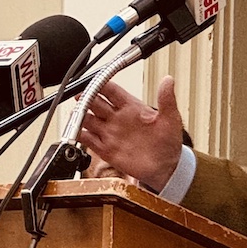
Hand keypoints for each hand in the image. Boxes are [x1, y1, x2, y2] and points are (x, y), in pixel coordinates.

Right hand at [76, 76, 184, 191]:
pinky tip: (77, 132)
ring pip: (89, 120)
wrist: (166, 167)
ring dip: (80, 116)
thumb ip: (166, 99)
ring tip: (76, 114)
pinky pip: (89, 140)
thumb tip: (168, 80)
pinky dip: (80, 135)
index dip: (101, 84)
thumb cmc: (168, 141)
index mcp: (131, 107)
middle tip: (79, 96)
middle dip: (86, 98)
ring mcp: (110, 133)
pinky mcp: (106, 149)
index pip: (112, 91)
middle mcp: (117, 118)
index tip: (94, 81)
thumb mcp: (171, 118)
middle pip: (95, 103)